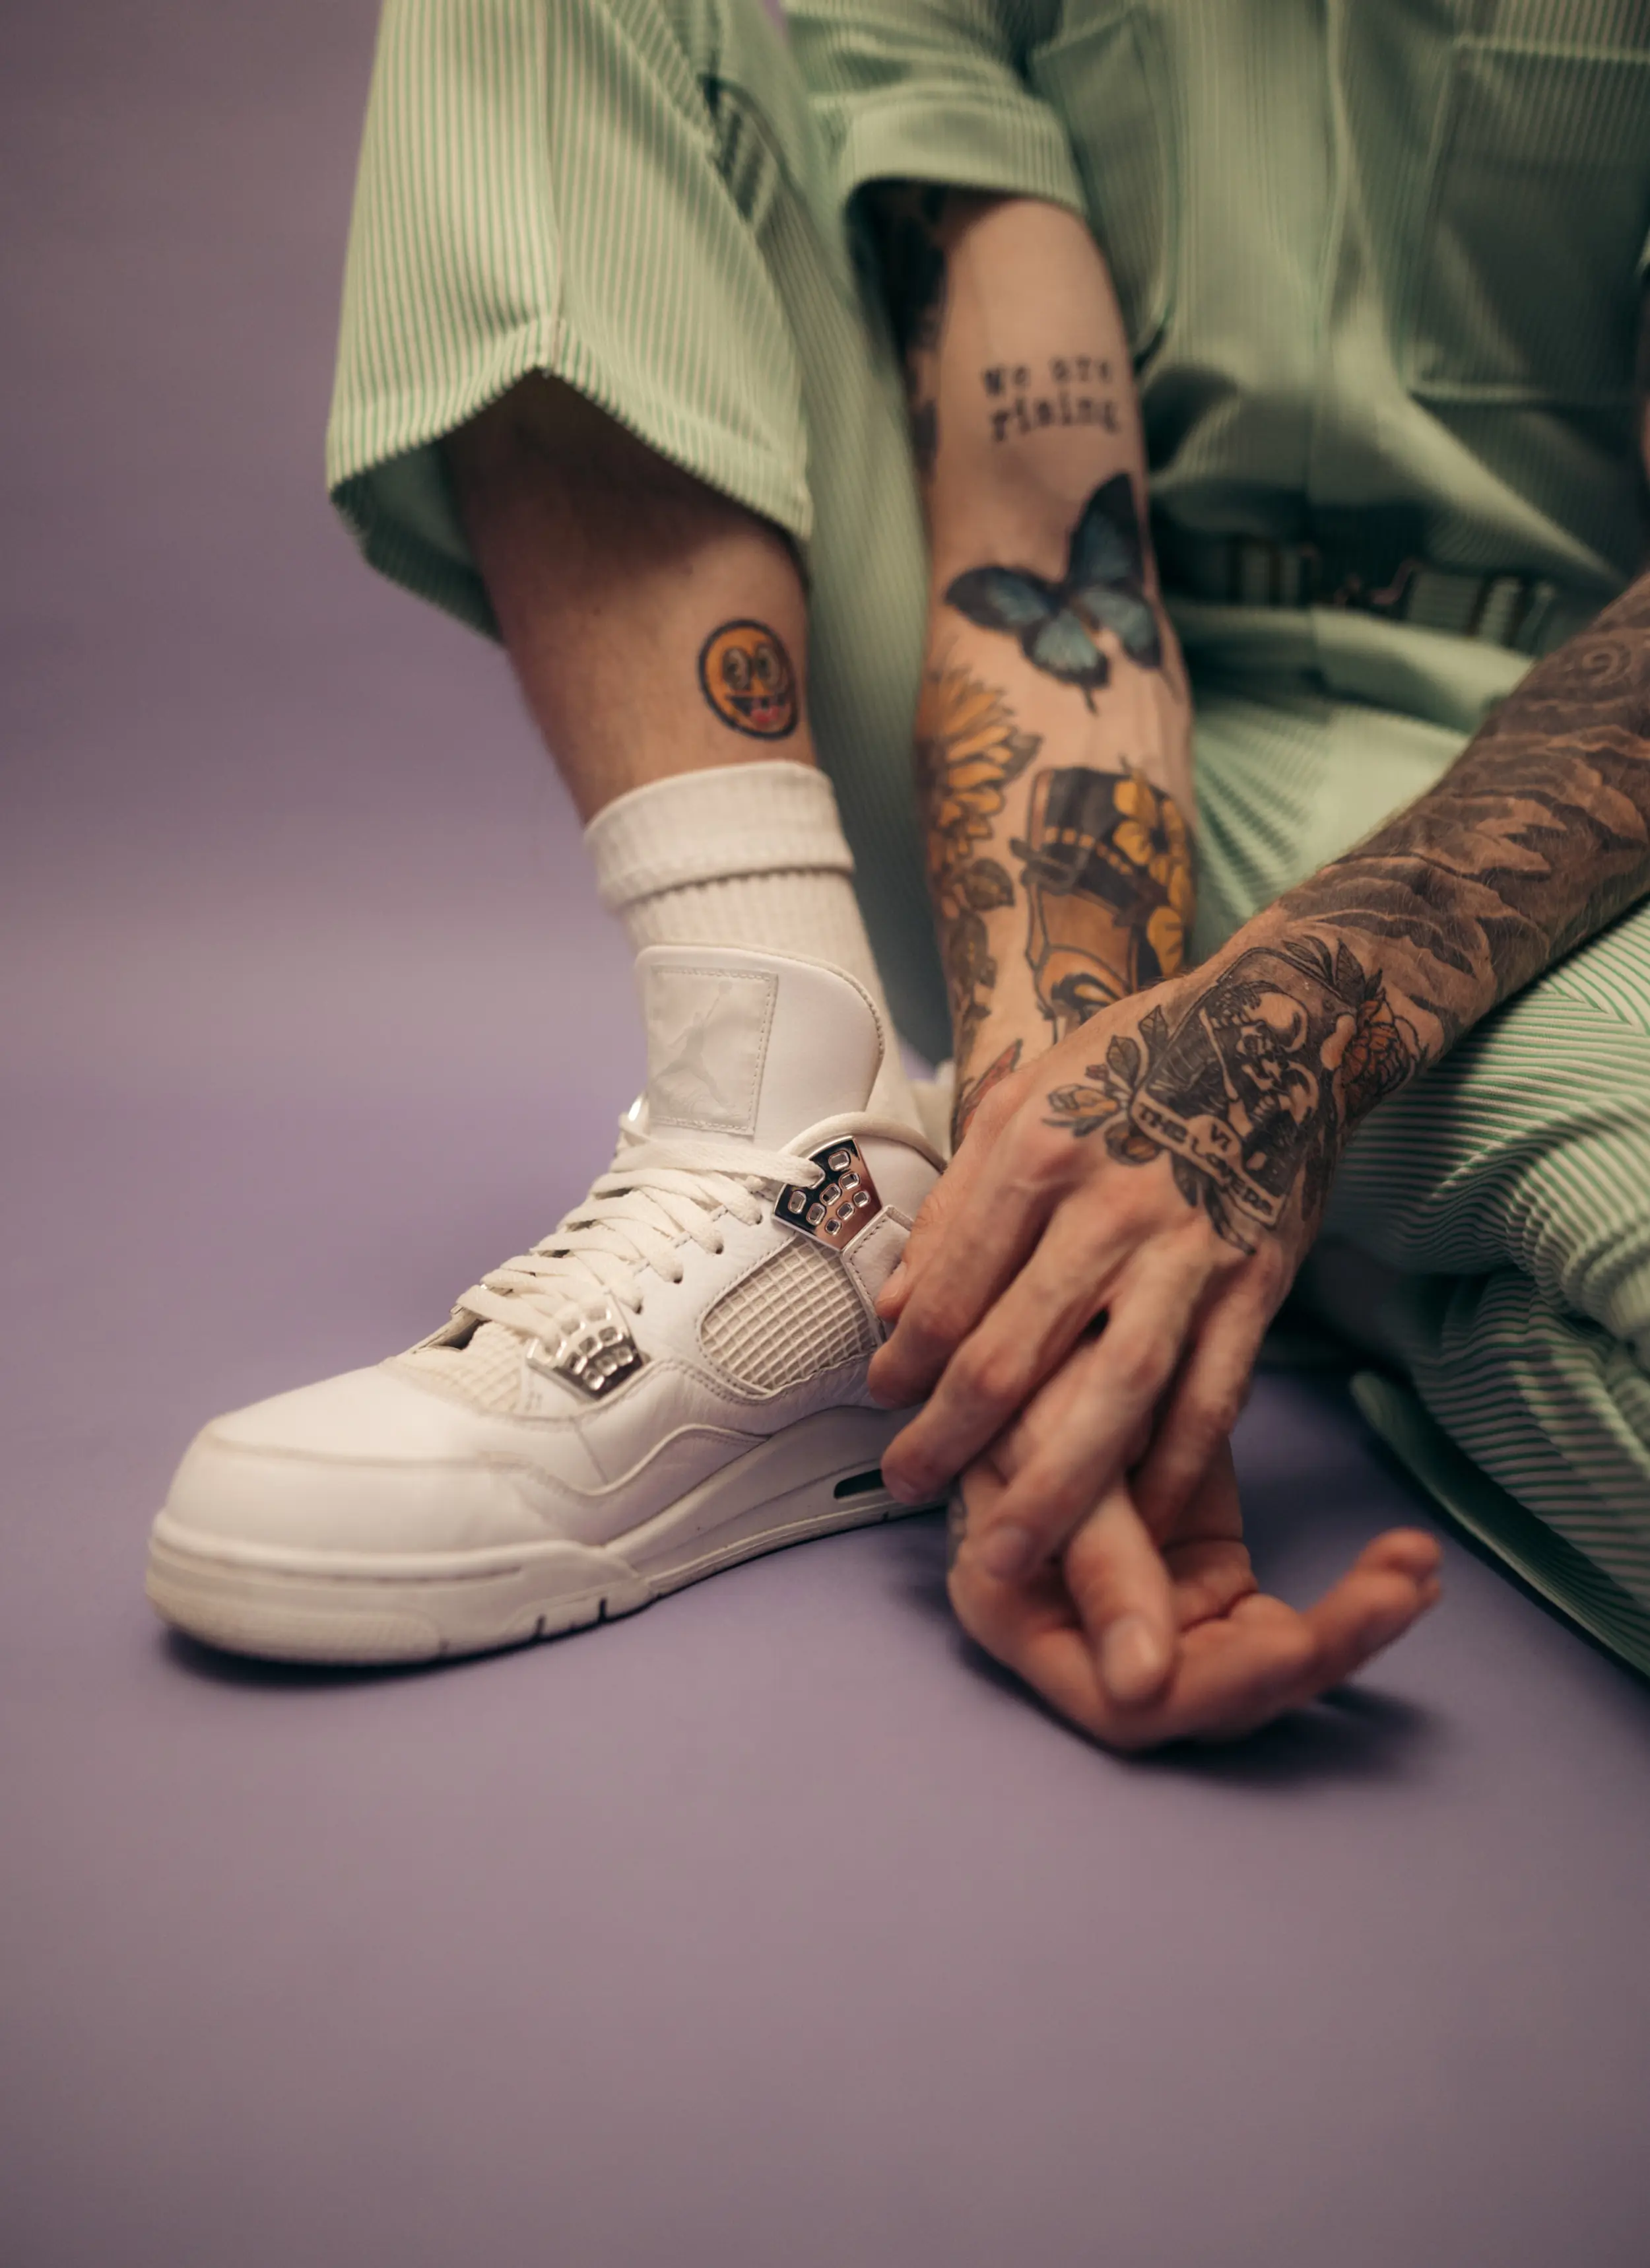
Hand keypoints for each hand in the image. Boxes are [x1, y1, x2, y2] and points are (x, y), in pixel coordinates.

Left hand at [870, 949, 1345, 1574]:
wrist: (1279, 1026)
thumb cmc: (1133, 1059)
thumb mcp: (1024, 1099)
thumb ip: (960, 1205)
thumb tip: (903, 1308)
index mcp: (1040, 1153)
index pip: (954, 1286)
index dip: (909, 1358)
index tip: (881, 1401)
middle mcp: (1112, 1207)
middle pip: (1018, 1350)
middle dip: (953, 1435)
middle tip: (907, 1488)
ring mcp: (1192, 1251)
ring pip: (1115, 1391)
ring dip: (1056, 1483)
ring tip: (1008, 1548)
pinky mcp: (1258, 1282)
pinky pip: (1213, 1394)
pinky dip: (1173, 1467)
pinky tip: (1133, 1518)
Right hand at [947, 1354, 1441, 1748]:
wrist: (1061, 1319)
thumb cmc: (1026, 1371)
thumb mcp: (1054, 1452)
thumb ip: (1099, 1567)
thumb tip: (1142, 1691)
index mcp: (1025, 1623)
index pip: (1125, 1706)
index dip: (1213, 1689)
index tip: (1293, 1644)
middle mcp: (1092, 1640)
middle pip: (1212, 1696)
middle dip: (1313, 1653)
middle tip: (1391, 1593)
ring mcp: (1158, 1615)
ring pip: (1263, 1665)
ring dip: (1351, 1626)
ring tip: (1416, 1568)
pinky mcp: (1211, 1585)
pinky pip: (1286, 1621)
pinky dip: (1349, 1596)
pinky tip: (1406, 1562)